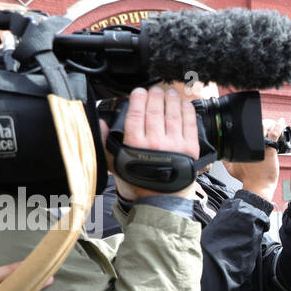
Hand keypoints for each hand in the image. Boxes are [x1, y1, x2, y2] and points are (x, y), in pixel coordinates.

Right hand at [103, 85, 199, 200]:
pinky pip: (190, 124)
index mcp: (135, 145)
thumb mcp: (117, 163)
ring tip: (169, 91)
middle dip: (155, 95)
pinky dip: (187, 111)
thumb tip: (100, 123)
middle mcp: (155, 143)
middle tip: (155, 89)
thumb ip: (106, 142)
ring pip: (173, 114)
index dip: (138, 98)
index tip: (139, 91)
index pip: (136, 114)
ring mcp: (175, 145)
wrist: (162, 201)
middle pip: (155, 110)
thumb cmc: (139, 182)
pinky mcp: (190, 149)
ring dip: (171, 99)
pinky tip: (184, 103)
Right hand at [223, 118, 280, 201]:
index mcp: (239, 145)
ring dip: (269, 123)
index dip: (250, 126)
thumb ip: (225, 161)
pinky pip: (274, 133)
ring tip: (272, 125)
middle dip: (260, 124)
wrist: (257, 186)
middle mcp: (248, 142)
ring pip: (264, 126)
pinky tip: (280, 122)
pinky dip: (278, 126)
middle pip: (254, 125)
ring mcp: (259, 144)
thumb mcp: (231, 169)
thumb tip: (222, 156)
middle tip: (264, 126)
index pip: (245, 129)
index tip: (254, 126)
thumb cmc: (247, 179)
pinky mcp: (270, 148)